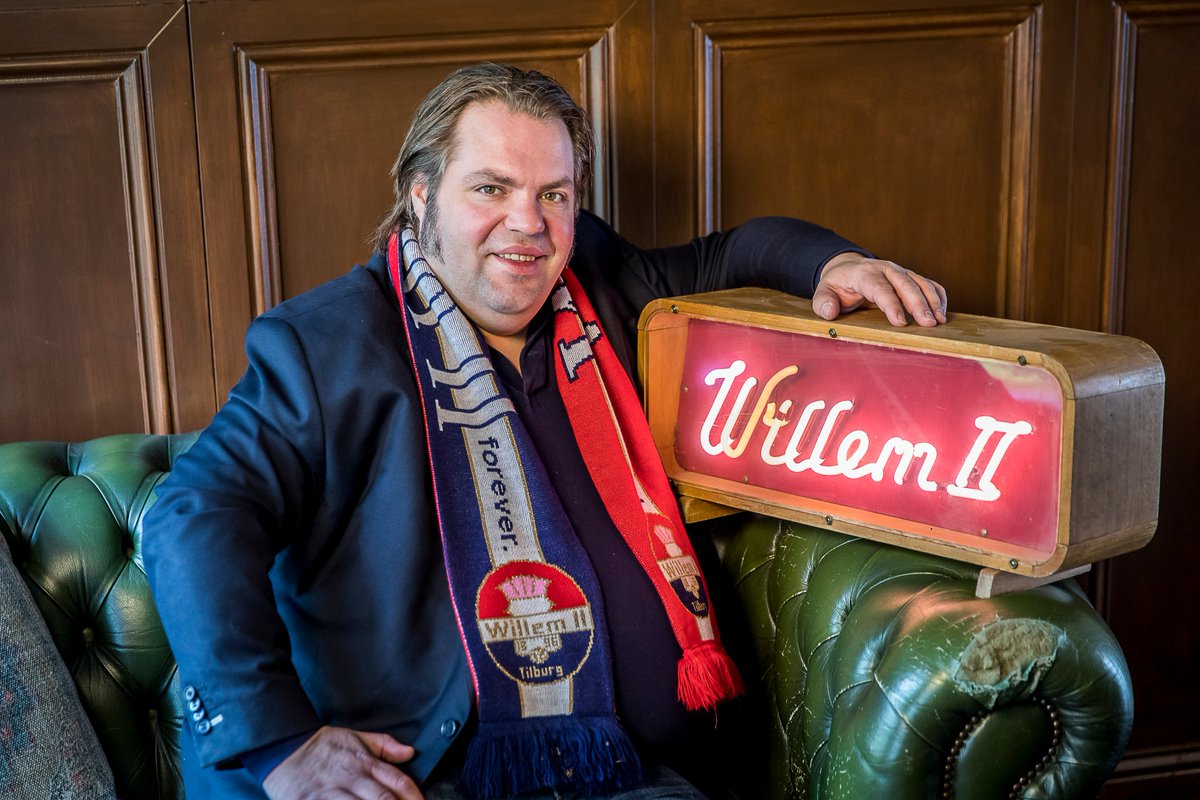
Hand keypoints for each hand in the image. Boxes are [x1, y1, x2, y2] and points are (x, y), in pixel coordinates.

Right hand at [263, 726, 423, 798]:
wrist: (282, 747)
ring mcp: (331, 793)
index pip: (397, 781)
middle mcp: (351, 778)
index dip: (413, 796)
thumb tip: (409, 752)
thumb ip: (383, 745)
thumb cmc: (322, 746)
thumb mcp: (354, 737)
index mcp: (364, 762)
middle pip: (382, 798)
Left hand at [812, 252, 947, 326]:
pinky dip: (938, 297)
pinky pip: (929, 284)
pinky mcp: (910, 277)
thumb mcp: (824, 292)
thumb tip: (829, 312)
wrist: (848, 268)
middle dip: (918, 304)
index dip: (891, 304)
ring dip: (932, 301)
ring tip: (940, 321)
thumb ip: (823, 302)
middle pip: (905, 284)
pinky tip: (943, 313)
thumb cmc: (838, 285)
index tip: (900, 322)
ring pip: (921, 283)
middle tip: (928, 324)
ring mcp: (901, 271)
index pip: (880, 288)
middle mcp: (886, 269)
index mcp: (865, 273)